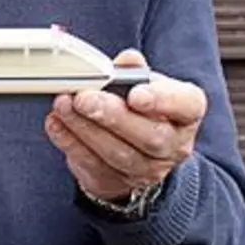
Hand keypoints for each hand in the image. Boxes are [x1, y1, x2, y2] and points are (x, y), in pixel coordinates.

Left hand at [44, 49, 205, 202]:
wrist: (135, 149)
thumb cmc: (142, 107)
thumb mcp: (144, 83)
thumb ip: (134, 70)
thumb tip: (127, 61)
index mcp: (187, 113)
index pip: (186, 105)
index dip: (163, 101)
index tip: (135, 94)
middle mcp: (174, 145)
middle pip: (149, 136)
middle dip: (112, 116)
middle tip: (84, 98)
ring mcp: (148, 169)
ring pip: (118, 154)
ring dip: (85, 128)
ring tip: (64, 106)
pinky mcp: (117, 182)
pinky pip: (93, 165)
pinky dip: (70, 143)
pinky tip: (56, 123)